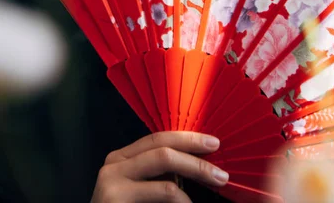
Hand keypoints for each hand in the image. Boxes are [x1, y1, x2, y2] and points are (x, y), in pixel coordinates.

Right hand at [90, 131, 228, 201]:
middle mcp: (114, 163)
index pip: (158, 138)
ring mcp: (112, 181)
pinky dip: (183, 200)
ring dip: (196, 171)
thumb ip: (157, 176)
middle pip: (162, 147)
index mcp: (121, 158)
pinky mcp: (115, 200)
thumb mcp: (140, 190)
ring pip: (164, 165)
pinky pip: (163, 192)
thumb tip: (194, 163)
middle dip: (196, 153)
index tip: (212, 143)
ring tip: (216, 182)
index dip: (187, 138)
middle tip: (221, 168)